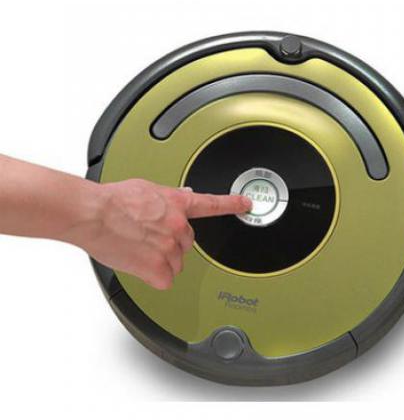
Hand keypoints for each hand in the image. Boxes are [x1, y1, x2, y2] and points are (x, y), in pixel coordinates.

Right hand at [74, 179, 251, 289]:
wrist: (94, 214)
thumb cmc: (113, 200)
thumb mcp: (146, 188)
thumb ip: (169, 195)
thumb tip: (184, 194)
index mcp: (177, 204)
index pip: (211, 204)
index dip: (231, 204)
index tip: (245, 205)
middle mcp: (178, 225)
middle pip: (187, 243)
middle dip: (173, 243)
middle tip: (150, 238)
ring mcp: (169, 248)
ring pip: (176, 263)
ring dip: (162, 260)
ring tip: (140, 248)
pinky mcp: (157, 268)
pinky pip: (165, 279)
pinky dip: (154, 277)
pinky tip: (140, 265)